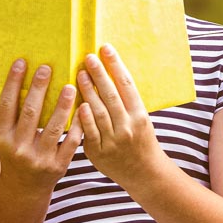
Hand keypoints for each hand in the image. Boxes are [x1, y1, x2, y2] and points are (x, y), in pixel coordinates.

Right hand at [0, 59, 82, 190]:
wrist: (24, 189)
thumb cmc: (15, 155)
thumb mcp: (5, 138)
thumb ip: (10, 116)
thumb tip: (15, 80)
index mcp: (2, 137)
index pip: (6, 106)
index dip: (12, 83)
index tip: (21, 62)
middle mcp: (18, 147)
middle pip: (30, 113)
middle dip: (39, 89)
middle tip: (48, 68)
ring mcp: (39, 157)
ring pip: (53, 127)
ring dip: (63, 105)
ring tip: (71, 86)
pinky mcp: (58, 165)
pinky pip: (70, 142)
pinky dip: (78, 125)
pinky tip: (85, 109)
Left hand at [74, 45, 169, 189]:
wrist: (144, 173)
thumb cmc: (142, 142)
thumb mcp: (142, 120)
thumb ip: (127, 102)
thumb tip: (110, 76)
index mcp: (140, 115)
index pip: (127, 85)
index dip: (116, 65)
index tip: (106, 49)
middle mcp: (128, 126)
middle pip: (111, 95)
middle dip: (99, 74)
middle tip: (88, 57)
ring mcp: (113, 140)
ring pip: (98, 111)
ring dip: (87, 91)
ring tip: (79, 74)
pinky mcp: (99, 152)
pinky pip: (89, 131)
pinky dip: (84, 117)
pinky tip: (77, 103)